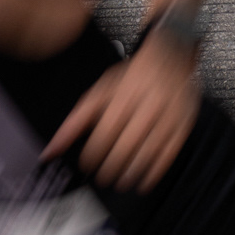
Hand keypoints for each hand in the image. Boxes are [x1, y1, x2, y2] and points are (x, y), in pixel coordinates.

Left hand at [45, 39, 198, 192]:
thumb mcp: (101, 91)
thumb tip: (50, 151)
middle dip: (111, 168)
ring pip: (148, 152)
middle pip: (126, 146)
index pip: (105, 133)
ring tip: (120, 181)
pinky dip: (155, 172)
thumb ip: (75, 122)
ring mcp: (169, 114)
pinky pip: (169, 153)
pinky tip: (143, 181)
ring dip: (131, 173)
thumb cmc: (133, 76)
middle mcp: (148, 104)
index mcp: (125, 94)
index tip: (87, 164)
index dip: (93, 155)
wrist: (171, 54)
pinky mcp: (183, 123)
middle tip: (103, 177)